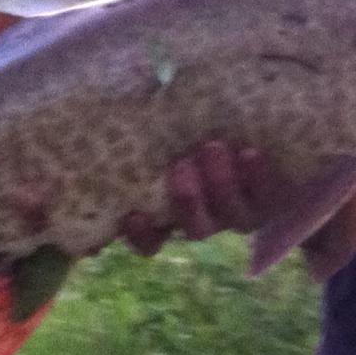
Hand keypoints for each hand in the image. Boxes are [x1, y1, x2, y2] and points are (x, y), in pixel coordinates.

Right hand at [121, 141, 279, 256]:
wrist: (275, 153)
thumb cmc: (195, 138)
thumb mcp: (163, 139)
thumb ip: (136, 135)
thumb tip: (79, 115)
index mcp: (174, 215)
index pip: (149, 239)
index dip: (141, 234)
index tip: (130, 215)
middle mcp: (206, 219)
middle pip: (194, 229)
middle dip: (187, 202)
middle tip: (179, 168)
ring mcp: (241, 212)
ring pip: (231, 216)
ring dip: (221, 184)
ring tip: (215, 148)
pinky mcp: (272, 201)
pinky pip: (267, 198)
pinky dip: (258, 177)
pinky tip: (251, 153)